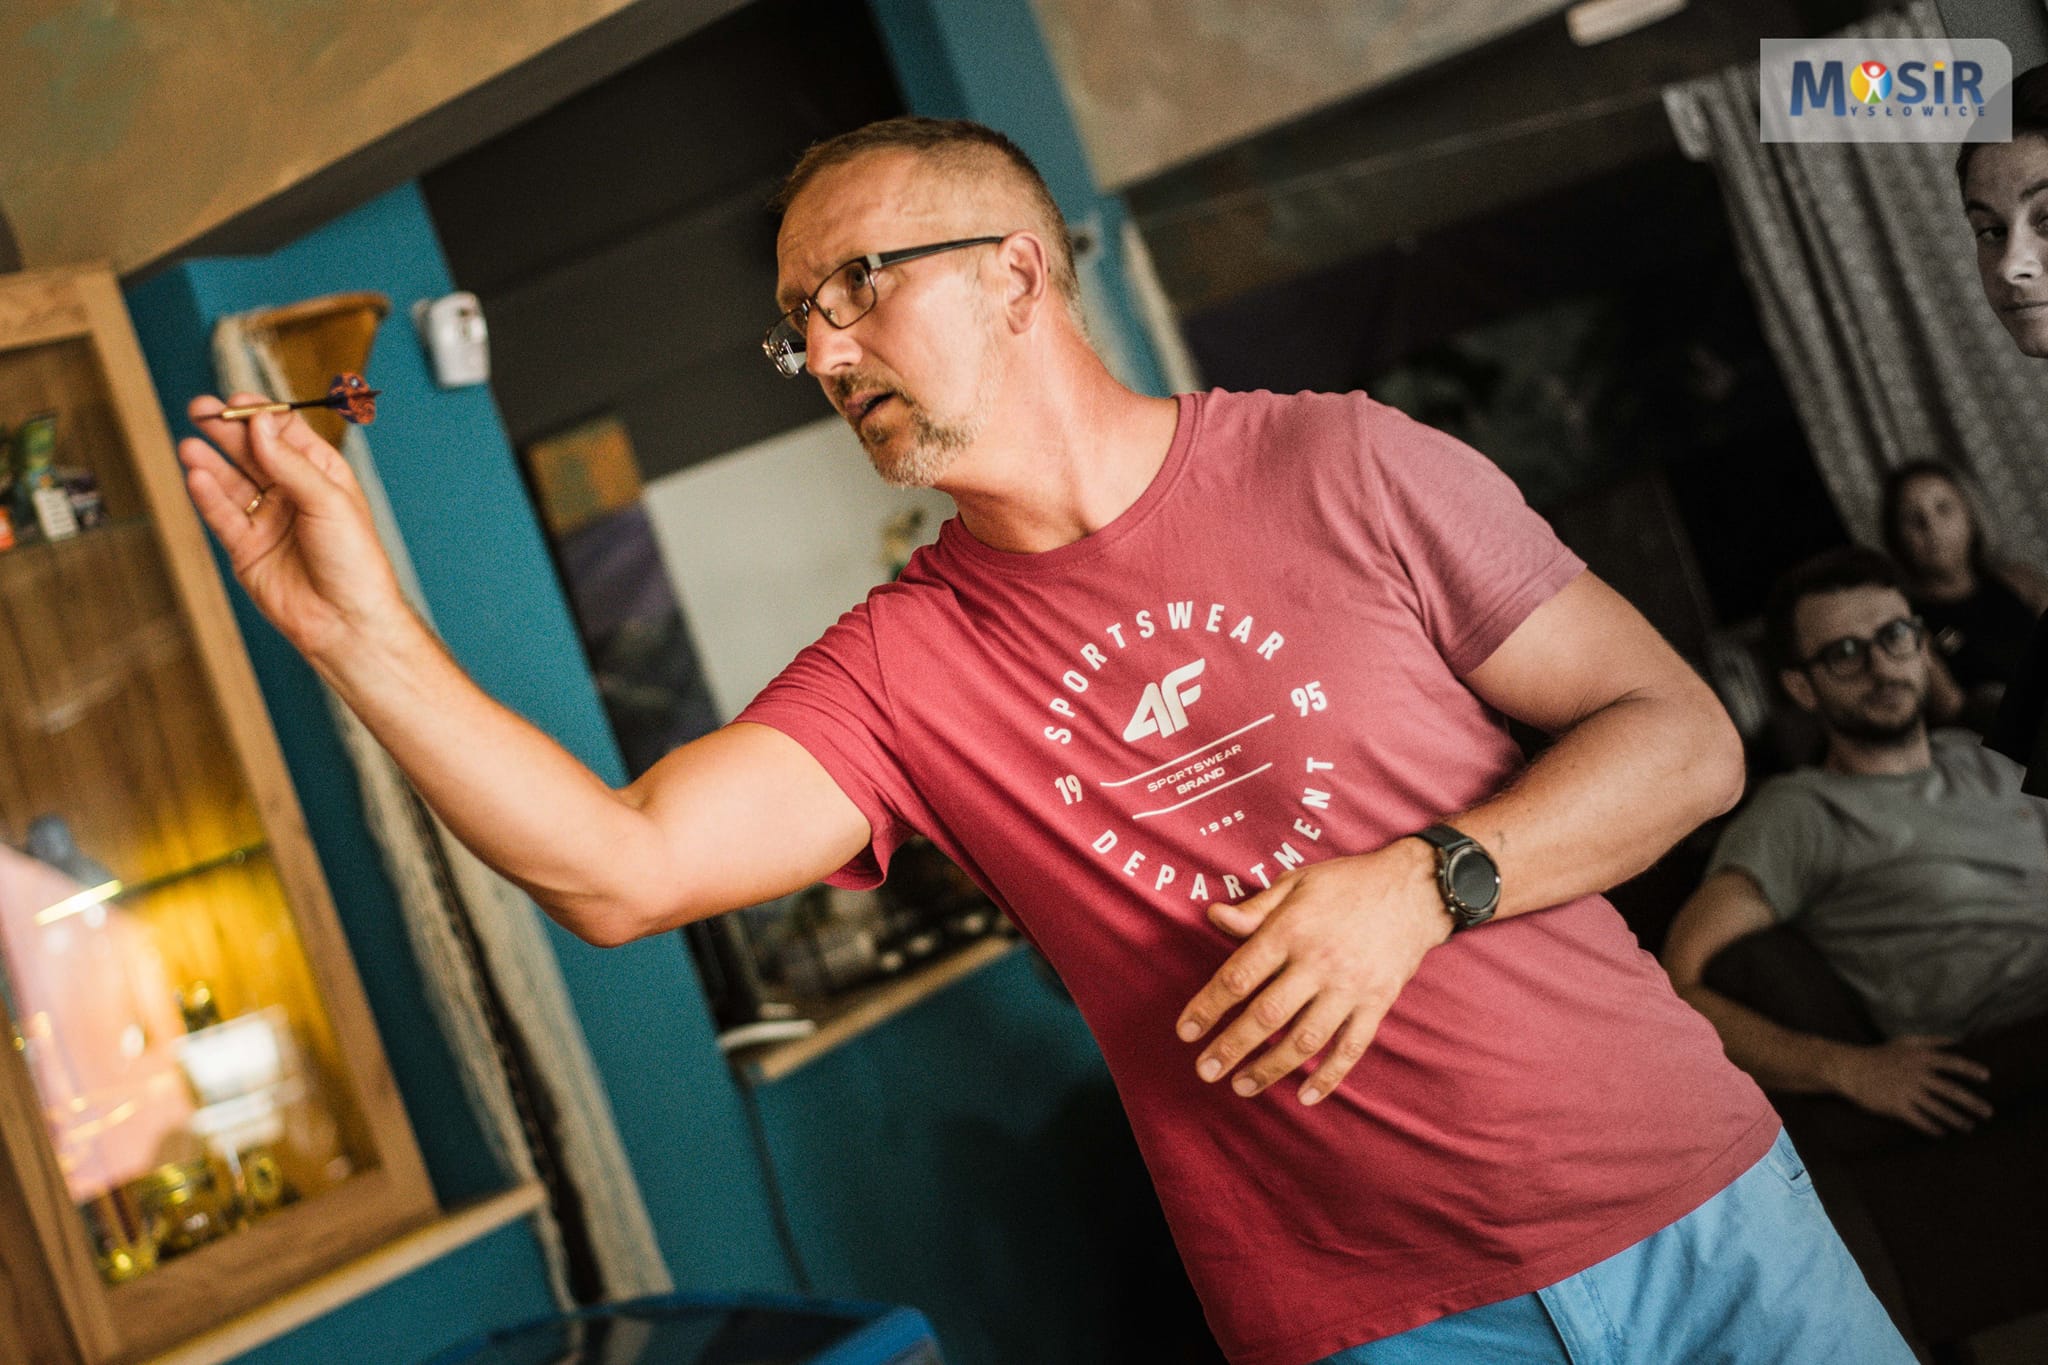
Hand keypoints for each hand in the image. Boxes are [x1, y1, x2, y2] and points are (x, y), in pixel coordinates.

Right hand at [178, 396, 408, 662]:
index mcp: (322, 475)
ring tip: (191, 443)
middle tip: (201, 409)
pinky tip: (196, 475)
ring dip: (211, 460)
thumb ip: (290, 464)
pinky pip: (222, 515)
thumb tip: (260, 424)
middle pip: (252, 451)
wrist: (346, 622)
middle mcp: (293, 494)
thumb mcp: (329, 502)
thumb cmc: (355, 563)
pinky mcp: (246, 548)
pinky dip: (207, 494)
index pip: (285, 433)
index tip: (237, 399)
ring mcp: (268, 520)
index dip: (261, 414)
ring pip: (232, 481)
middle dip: (226, 429)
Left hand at [1175, 839, 1449, 1105]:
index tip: (1186, 1032)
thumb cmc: (1347, 884)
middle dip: (1231, 1047)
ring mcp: (1350, 987)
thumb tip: (1213, 916)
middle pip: (1266, 1015)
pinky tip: (1306, 1096)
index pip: (1239, 976)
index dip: (1208, 1007)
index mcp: (1291, 931)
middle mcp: (1318, 963)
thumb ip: (1256, 909)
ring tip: (1243, 1086)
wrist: (1416, 889)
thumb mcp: (1297, 883)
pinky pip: (1352, 1047)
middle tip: (1205, 1071)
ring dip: (1271, 1068)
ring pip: (1305, 1039)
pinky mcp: (1378, 1003)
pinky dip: (1329, 1076)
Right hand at [1829, 1035, 1992, 1135]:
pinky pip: (1919, 1120)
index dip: (1970, 1070)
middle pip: (1951, 1090)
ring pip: (1938, 1109)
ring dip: (1956, 1119)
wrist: (1850, 1069)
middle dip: (1972, 1103)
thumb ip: (1932, 1041)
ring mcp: (1907, 1091)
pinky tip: (1941, 1133)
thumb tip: (1957, 1041)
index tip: (1986, 1077)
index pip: (1952, 1062)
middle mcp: (1916, 1074)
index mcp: (1920, 1057)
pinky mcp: (1896, 1106)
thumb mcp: (1905, 1042)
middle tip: (1988, 1112)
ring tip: (1969, 1127)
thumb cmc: (1880, 1055)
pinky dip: (1932, 1128)